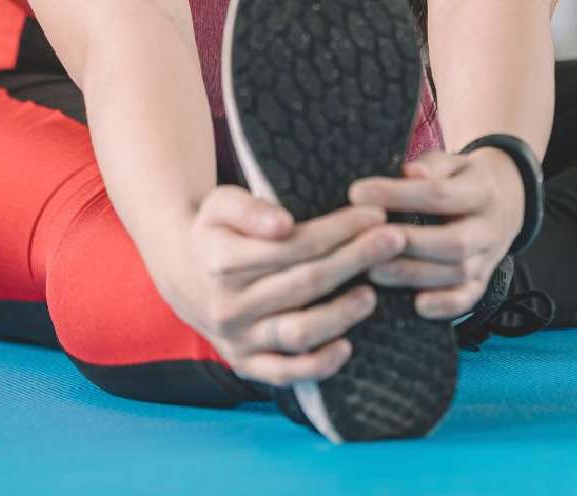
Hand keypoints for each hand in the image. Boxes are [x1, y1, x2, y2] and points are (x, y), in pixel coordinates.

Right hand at [156, 184, 413, 387]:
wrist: (182, 272)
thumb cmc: (214, 229)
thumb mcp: (221, 203)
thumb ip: (251, 208)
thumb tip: (284, 224)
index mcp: (221, 260)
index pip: (294, 245)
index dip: (339, 229)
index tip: (374, 214)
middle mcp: (227, 305)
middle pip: (306, 283)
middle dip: (356, 259)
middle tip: (395, 240)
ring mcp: (236, 338)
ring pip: (299, 331)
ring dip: (343, 314)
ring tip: (374, 293)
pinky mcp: (243, 363)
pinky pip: (283, 373)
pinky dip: (317, 366)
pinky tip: (347, 346)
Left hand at [348, 147, 525, 320]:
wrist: (506, 201)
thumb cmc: (461, 178)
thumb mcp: (451, 162)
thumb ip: (430, 166)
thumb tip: (410, 172)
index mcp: (481, 191)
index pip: (439, 195)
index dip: (398, 195)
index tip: (357, 193)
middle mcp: (488, 228)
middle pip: (453, 242)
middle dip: (408, 243)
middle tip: (367, 241)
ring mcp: (489, 258)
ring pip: (458, 274)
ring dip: (414, 275)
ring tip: (374, 271)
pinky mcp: (483, 281)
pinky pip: (469, 299)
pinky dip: (445, 306)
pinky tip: (416, 306)